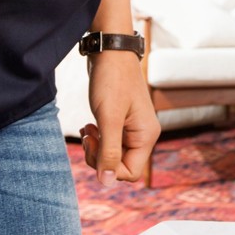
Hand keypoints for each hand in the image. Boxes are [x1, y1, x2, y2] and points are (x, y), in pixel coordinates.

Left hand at [80, 51, 158, 184]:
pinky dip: (98, 138)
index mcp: (147, 136)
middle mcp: (144, 134)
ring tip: (87, 129)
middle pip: (121, 165)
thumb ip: (109, 152)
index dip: (108, 169)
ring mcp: (134, 128)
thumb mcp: (108, 119)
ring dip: (97, 147)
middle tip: (88, 136)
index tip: (93, 147)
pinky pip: (111, 142)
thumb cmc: (111, 81)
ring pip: (114, 154)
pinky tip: (90, 125)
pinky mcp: (123, 121)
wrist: (111, 52)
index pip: (130, 172)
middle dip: (100, 157)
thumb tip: (106, 182)